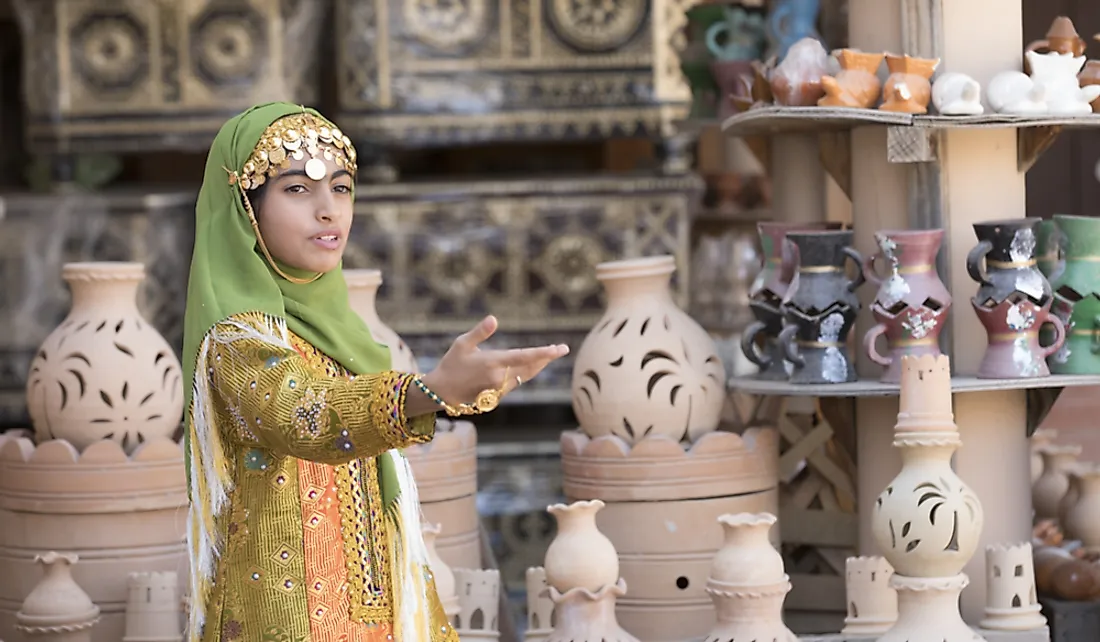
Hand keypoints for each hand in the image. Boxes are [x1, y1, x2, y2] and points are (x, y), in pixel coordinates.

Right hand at [421, 315, 568, 406]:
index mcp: (492, 362)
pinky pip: (517, 382)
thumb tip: (493, 319)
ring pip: (525, 376)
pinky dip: (527, 373)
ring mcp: (499, 389)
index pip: (523, 357)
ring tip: (551, 354)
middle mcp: (499, 378)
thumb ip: (479, 332)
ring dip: (539, 365)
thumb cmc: (451, 364)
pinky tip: (533, 366)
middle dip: (547, 358)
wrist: (442, 393)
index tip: (559, 349)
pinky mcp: (497, 397)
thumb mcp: (461, 344)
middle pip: (530, 367)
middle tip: (561, 349)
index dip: (543, 353)